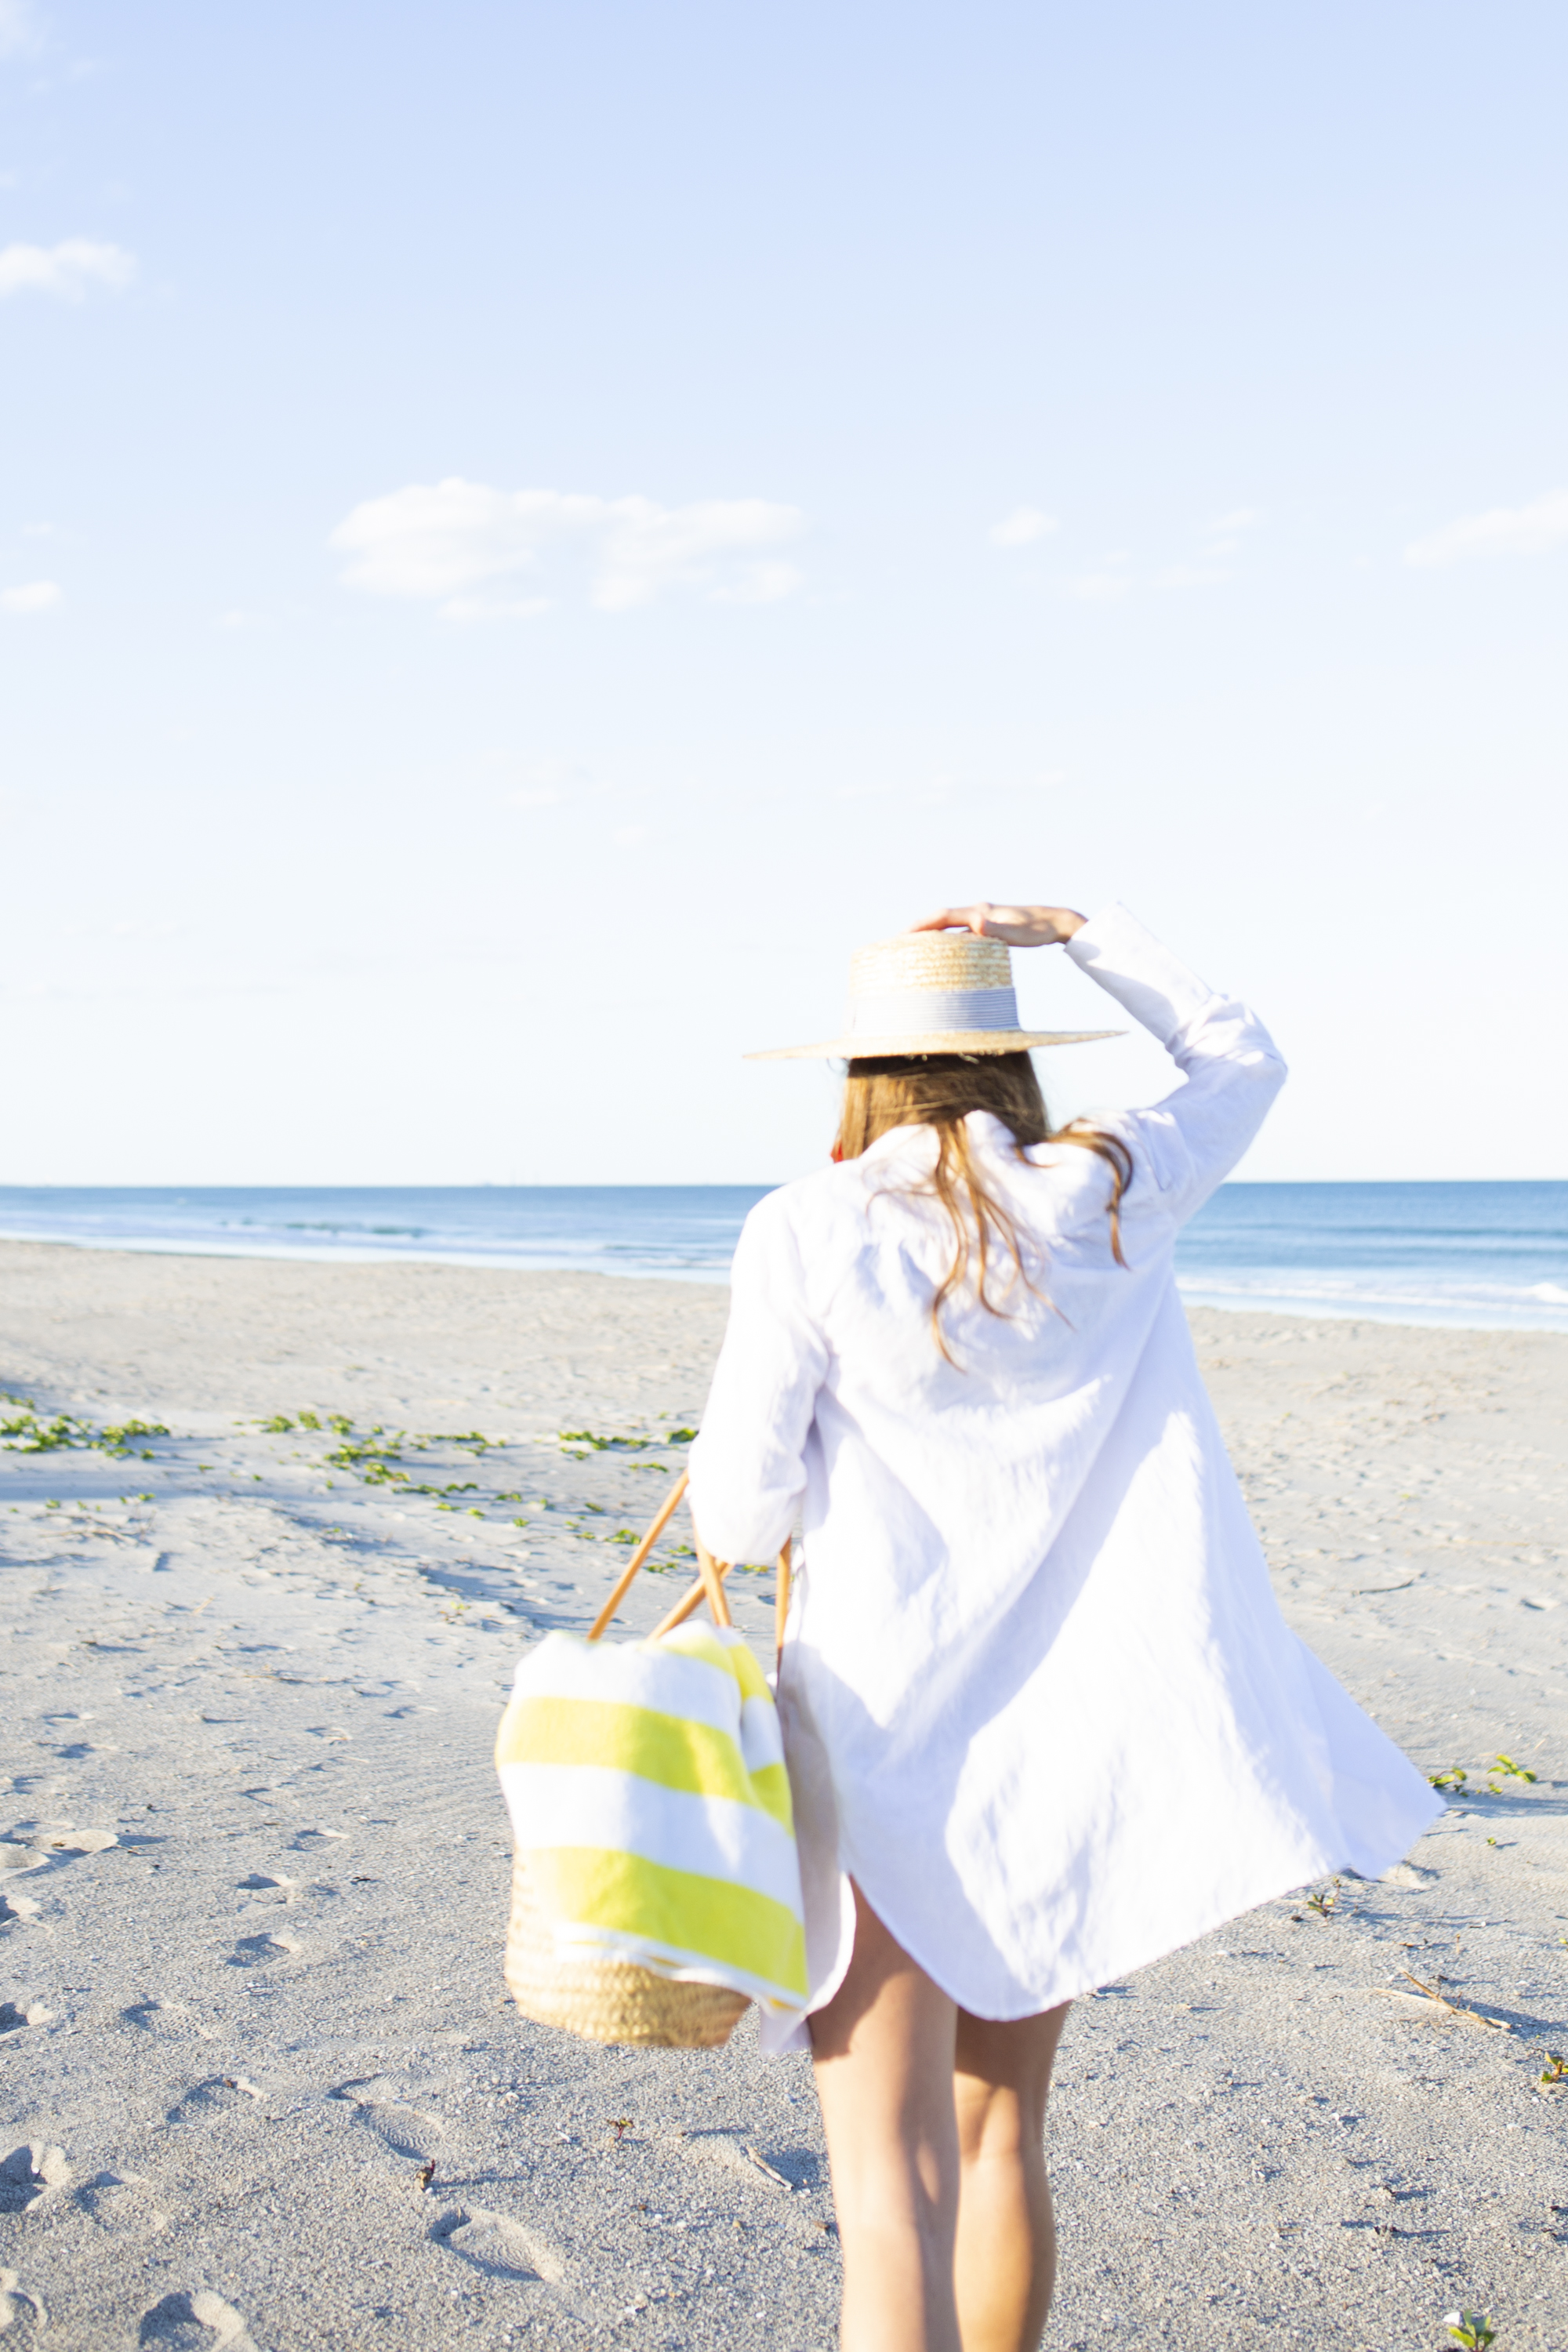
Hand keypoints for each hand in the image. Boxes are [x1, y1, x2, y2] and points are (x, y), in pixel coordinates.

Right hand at [907, 901, 1085, 946]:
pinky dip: (944, 939)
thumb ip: (996, 928)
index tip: (901, 936)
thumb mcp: (1018, 933)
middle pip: (940, 918)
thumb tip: (977, 923)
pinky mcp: (987, 926)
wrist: (1056, 922)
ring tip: (909, 947)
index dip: (920, 925)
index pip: (942, 916)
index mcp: (980, 912)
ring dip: (928, 933)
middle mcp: (978, 912)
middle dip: (916, 929)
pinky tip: (939, 951)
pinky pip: (958, 932)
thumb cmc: (1039, 931)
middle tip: (894, 943)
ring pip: (948, 925)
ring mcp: (982, 918)